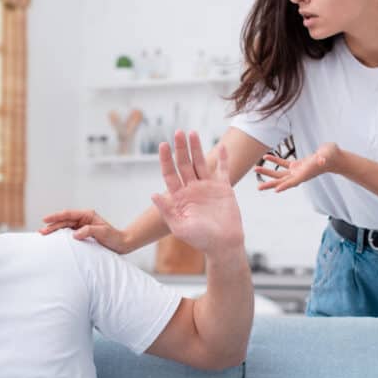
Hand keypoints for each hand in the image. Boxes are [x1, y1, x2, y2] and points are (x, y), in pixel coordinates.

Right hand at [39, 209, 131, 253]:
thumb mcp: (102, 232)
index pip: (68, 214)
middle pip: (64, 221)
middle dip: (52, 225)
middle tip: (41, 231)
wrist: (121, 244)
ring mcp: (81, 226)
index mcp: (87, 215)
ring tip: (44, 235)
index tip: (45, 219)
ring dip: (54, 231)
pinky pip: (68, 234)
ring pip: (64, 227)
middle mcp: (83, 219)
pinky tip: (54, 240)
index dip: (56, 216)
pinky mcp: (81, 234)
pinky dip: (60, 236)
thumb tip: (74, 234)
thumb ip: (89, 231)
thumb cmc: (113, 237)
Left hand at [151, 130, 242, 253]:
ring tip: (192, 133)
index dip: (166, 159)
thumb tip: (153, 195)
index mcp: (180, 197)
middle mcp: (192, 189)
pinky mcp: (223, 188)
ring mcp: (208, 187)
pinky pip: (222, 169)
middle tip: (178, 132)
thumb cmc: (201, 239)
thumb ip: (167, 210)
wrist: (224, 245)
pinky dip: (223, 158)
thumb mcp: (179, 226)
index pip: (170, 174)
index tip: (164, 145)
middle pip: (184, 164)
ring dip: (196, 148)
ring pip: (200, 163)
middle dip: (181, 148)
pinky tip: (221, 146)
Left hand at [255, 142, 340, 192]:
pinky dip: (275, 161)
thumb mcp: (328, 154)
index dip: (285, 186)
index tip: (275, 190)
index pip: (294, 182)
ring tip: (255, 168)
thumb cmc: (332, 155)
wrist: (334, 157)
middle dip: (270, 184)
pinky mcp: (296, 165)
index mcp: (306, 174)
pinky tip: (266, 157)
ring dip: (268, 172)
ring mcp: (297, 171)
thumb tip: (321, 159)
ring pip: (280, 174)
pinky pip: (283, 164)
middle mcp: (300, 175)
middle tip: (258, 188)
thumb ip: (324, 157)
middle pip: (283, 181)